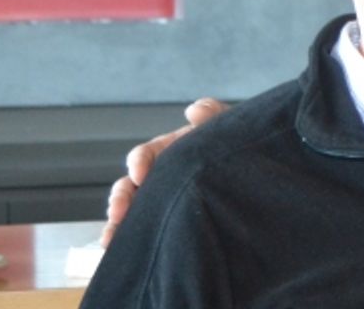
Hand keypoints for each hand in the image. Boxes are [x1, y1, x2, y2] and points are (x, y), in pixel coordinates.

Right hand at [100, 98, 228, 245]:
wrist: (254, 169)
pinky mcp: (166, 222)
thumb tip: (194, 111)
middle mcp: (158, 177)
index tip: (140, 174)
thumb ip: (212, 114)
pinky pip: (144, 233)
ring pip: (131, 214)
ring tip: (109, 241)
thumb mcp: (226, 126)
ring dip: (117, 226)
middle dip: (120, 200)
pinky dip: (128, 242)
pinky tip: (118, 253)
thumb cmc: (233, 145)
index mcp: (167, 151)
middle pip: (129, 187)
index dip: (138, 162)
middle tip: (118, 214)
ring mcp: (160, 201)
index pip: (145, 154)